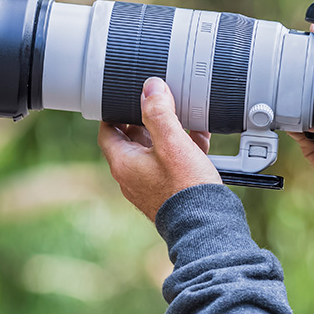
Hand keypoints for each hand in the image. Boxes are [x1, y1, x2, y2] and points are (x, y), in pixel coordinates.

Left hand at [99, 77, 221, 220]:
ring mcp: (149, 186)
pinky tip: (199, 140)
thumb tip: (150, 88)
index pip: (108, 131)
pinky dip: (179, 149)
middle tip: (159, 104)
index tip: (127, 98)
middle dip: (145, 119)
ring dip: (165, 134)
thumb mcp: (172, 142)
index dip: (115, 112)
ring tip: (182, 118)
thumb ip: (159, 112)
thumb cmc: (186, 188)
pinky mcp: (167, 192)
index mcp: (124, 164)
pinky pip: (168, 164)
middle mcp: (132, 177)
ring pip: (152, 151)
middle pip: (131, 140)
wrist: (206, 225)